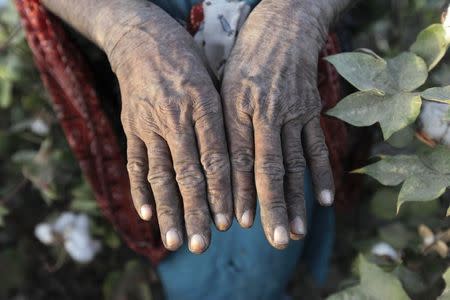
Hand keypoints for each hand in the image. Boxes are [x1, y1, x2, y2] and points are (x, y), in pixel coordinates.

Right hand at [109, 5, 231, 252]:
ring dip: (168, 210)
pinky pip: (134, 162)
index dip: (222, 191)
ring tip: (175, 240)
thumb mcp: (213, 81)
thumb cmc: (187, 60)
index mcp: (203, 105)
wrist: (141, 38)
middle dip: (196, 211)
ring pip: (159, 174)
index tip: (228, 222)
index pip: (216, 157)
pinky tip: (146, 213)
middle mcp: (175, 117)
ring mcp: (148, 124)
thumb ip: (222, 121)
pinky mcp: (130, 126)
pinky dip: (139, 189)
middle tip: (202, 245)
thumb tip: (239, 163)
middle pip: (187, 173)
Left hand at [222, 0, 335, 248]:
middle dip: (270, 207)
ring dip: (296, 200)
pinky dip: (320, 174)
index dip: (237, 192)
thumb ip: (221, 123)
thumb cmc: (245, 55)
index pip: (237, 158)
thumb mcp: (223, 83)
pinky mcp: (311, 110)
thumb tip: (213, 165)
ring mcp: (292, 112)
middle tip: (273, 241)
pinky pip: (316, 146)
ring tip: (295, 231)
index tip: (236, 223)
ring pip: (294, 163)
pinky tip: (322, 200)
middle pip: (267, 168)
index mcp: (236, 106)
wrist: (284, 25)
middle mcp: (266, 112)